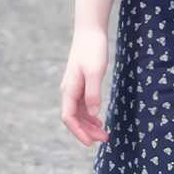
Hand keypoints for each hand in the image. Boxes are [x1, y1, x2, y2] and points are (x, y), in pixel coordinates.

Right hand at [61, 27, 110, 146]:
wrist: (90, 30)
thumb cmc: (92, 49)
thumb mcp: (95, 71)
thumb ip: (93, 93)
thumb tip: (93, 115)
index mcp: (69, 89)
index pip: (69, 118)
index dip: (79, 132)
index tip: (91, 143)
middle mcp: (69, 91)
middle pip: (74, 118)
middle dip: (87, 131)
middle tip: (105, 139)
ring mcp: (74, 87)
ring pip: (79, 113)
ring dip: (89, 125)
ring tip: (104, 133)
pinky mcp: (81, 83)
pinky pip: (83, 105)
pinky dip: (90, 115)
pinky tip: (99, 120)